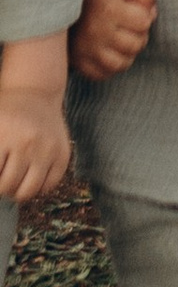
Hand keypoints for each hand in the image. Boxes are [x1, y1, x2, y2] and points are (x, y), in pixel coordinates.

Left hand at [0, 80, 67, 203]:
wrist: (35, 94)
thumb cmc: (6, 116)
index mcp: (5, 136)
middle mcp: (28, 143)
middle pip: (8, 186)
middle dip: (2, 188)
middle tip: (3, 179)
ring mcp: (48, 148)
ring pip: (28, 191)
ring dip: (17, 192)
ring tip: (14, 182)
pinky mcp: (63, 153)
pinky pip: (49, 186)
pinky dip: (37, 188)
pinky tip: (31, 176)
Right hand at [70, 0, 156, 84]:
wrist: (57, 3)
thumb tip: (153, 14)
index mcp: (108, 8)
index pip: (144, 22)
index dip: (145, 15)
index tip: (134, 11)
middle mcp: (96, 32)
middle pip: (136, 44)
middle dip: (138, 34)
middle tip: (127, 26)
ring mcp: (86, 50)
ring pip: (123, 63)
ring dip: (127, 52)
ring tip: (120, 40)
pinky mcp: (78, 63)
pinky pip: (104, 74)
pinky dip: (111, 66)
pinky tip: (109, 52)